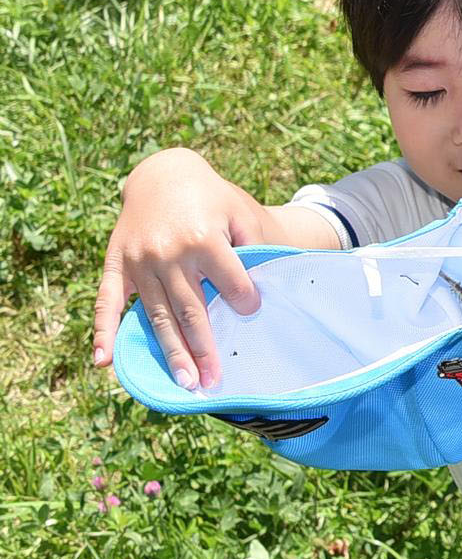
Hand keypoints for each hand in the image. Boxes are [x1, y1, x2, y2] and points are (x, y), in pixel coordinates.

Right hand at [93, 150, 266, 390]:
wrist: (163, 175)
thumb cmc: (211, 198)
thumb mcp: (239, 211)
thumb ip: (253, 245)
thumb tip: (260, 291)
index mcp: (203, 239)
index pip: (230, 283)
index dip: (244, 300)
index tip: (252, 314)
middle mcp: (168, 254)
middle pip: (191, 311)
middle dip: (204, 350)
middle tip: (212, 383)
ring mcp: (139, 261)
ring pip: (158, 316)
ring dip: (171, 352)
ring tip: (185, 383)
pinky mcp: (117, 264)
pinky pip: (107, 303)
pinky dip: (104, 333)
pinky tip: (105, 362)